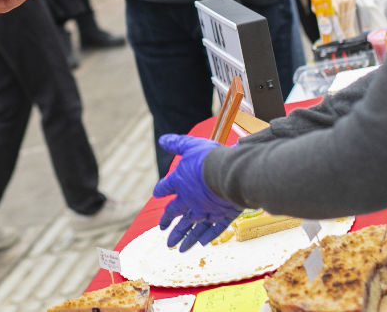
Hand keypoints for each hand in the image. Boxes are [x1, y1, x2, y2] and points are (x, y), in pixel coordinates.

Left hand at [152, 134, 241, 251]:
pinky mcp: (222, 216)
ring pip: (191, 227)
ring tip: (175, 248)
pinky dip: (207, 236)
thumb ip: (176, 143)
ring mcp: (205, 210)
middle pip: (175, 213)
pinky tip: (202, 244)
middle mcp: (189, 200)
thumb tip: (162, 139)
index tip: (157, 194)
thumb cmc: (209, 158)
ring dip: (183, 237)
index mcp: (179, 183)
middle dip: (167, 222)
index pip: (165, 188)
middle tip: (162, 230)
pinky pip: (213, 230)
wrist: (229, 173)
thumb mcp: (190, 145)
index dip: (160, 190)